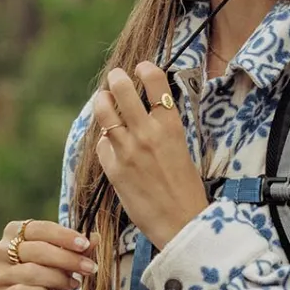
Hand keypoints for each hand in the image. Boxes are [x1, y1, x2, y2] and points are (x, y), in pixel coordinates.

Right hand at [0, 219, 98, 289]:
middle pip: (36, 249)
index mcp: (13, 233)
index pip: (38, 228)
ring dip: (58, 278)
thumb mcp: (68, 264)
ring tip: (75, 284)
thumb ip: (80, 251)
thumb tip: (95, 237)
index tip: (85, 244)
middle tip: (90, 268)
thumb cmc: (53, 283)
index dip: (63, 235)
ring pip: (31, 271)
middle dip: (67, 259)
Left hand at [94, 62, 207, 248]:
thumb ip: (162, 131)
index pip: (156, 83)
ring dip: (102, 103)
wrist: (181, 223)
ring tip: (103, 100)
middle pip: (123, 91)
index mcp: (171, 127)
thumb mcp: (181, 151)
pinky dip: (105, 142)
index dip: (146, 70)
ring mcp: (128, 151)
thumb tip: (143, 114)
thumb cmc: (186, 190)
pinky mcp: (115, 170)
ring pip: (105, 113)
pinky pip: (102, 145)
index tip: (142, 66)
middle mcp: (148, 134)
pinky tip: (110, 144)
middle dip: (117, 80)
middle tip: (115, 77)